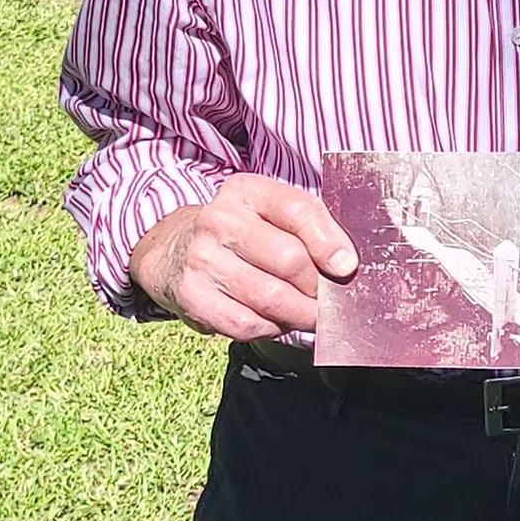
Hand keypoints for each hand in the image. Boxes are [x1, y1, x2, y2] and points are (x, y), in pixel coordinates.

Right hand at [130, 173, 360, 340]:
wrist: (172, 250)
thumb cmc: (240, 231)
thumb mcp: (267, 211)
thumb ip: (308, 226)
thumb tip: (347, 265)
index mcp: (247, 192)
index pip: (298, 211)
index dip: (329, 242)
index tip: (347, 267)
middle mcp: (220, 221)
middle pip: (290, 260)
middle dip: (318, 287)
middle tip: (329, 299)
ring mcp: (203, 260)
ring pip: (271, 298)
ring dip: (301, 314)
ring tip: (311, 314)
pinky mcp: (193, 297)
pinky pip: (248, 324)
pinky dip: (272, 328)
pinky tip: (276, 320)